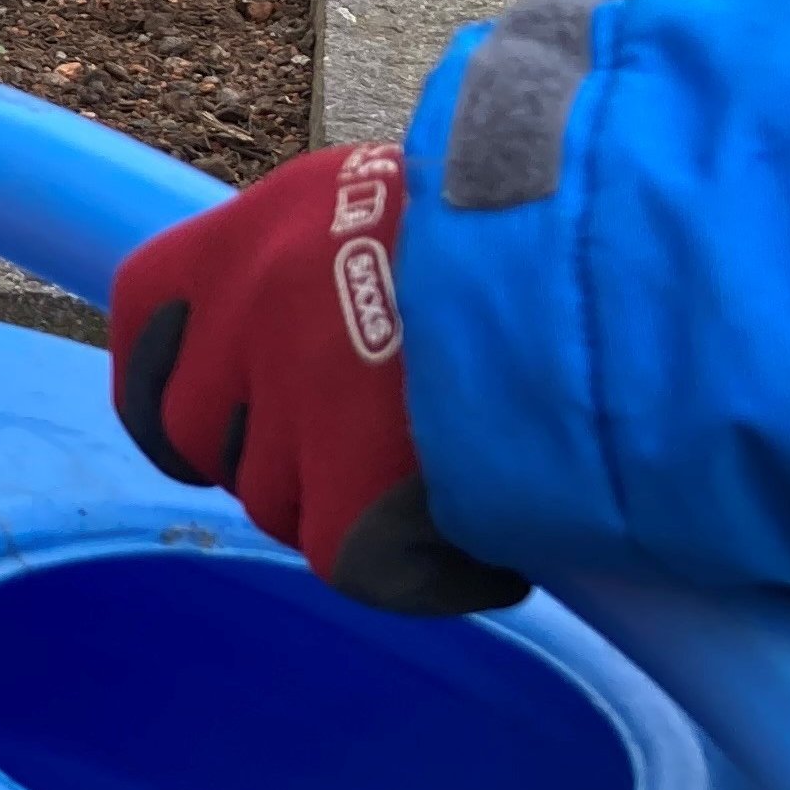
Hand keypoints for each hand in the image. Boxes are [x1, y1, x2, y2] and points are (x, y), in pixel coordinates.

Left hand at [109, 142, 528, 614]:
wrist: (644, 265)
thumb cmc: (555, 240)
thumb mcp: (412, 215)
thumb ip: (336, 277)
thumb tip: (303, 372)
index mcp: (260, 223)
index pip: (145, 324)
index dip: (173, 396)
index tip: (207, 432)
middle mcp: (255, 300)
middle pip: (208, 436)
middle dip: (281, 463)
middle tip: (388, 455)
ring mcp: (298, 393)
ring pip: (283, 505)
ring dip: (358, 508)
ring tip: (466, 469)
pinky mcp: (357, 486)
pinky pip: (357, 566)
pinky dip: (429, 574)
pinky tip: (497, 545)